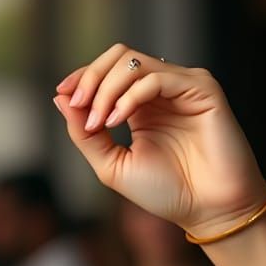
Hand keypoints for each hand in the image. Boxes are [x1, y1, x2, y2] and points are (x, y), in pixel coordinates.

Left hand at [54, 43, 265, 236]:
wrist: (205, 211)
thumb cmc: (164, 191)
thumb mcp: (110, 164)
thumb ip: (84, 133)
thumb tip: (60, 98)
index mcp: (140, 104)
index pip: (108, 70)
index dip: (83, 76)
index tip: (63, 93)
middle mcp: (162, 90)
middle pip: (120, 55)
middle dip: (92, 77)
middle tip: (79, 104)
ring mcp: (182, 86)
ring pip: (135, 62)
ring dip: (106, 89)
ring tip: (100, 123)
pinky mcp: (202, 89)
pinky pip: (157, 78)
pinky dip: (130, 96)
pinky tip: (117, 120)